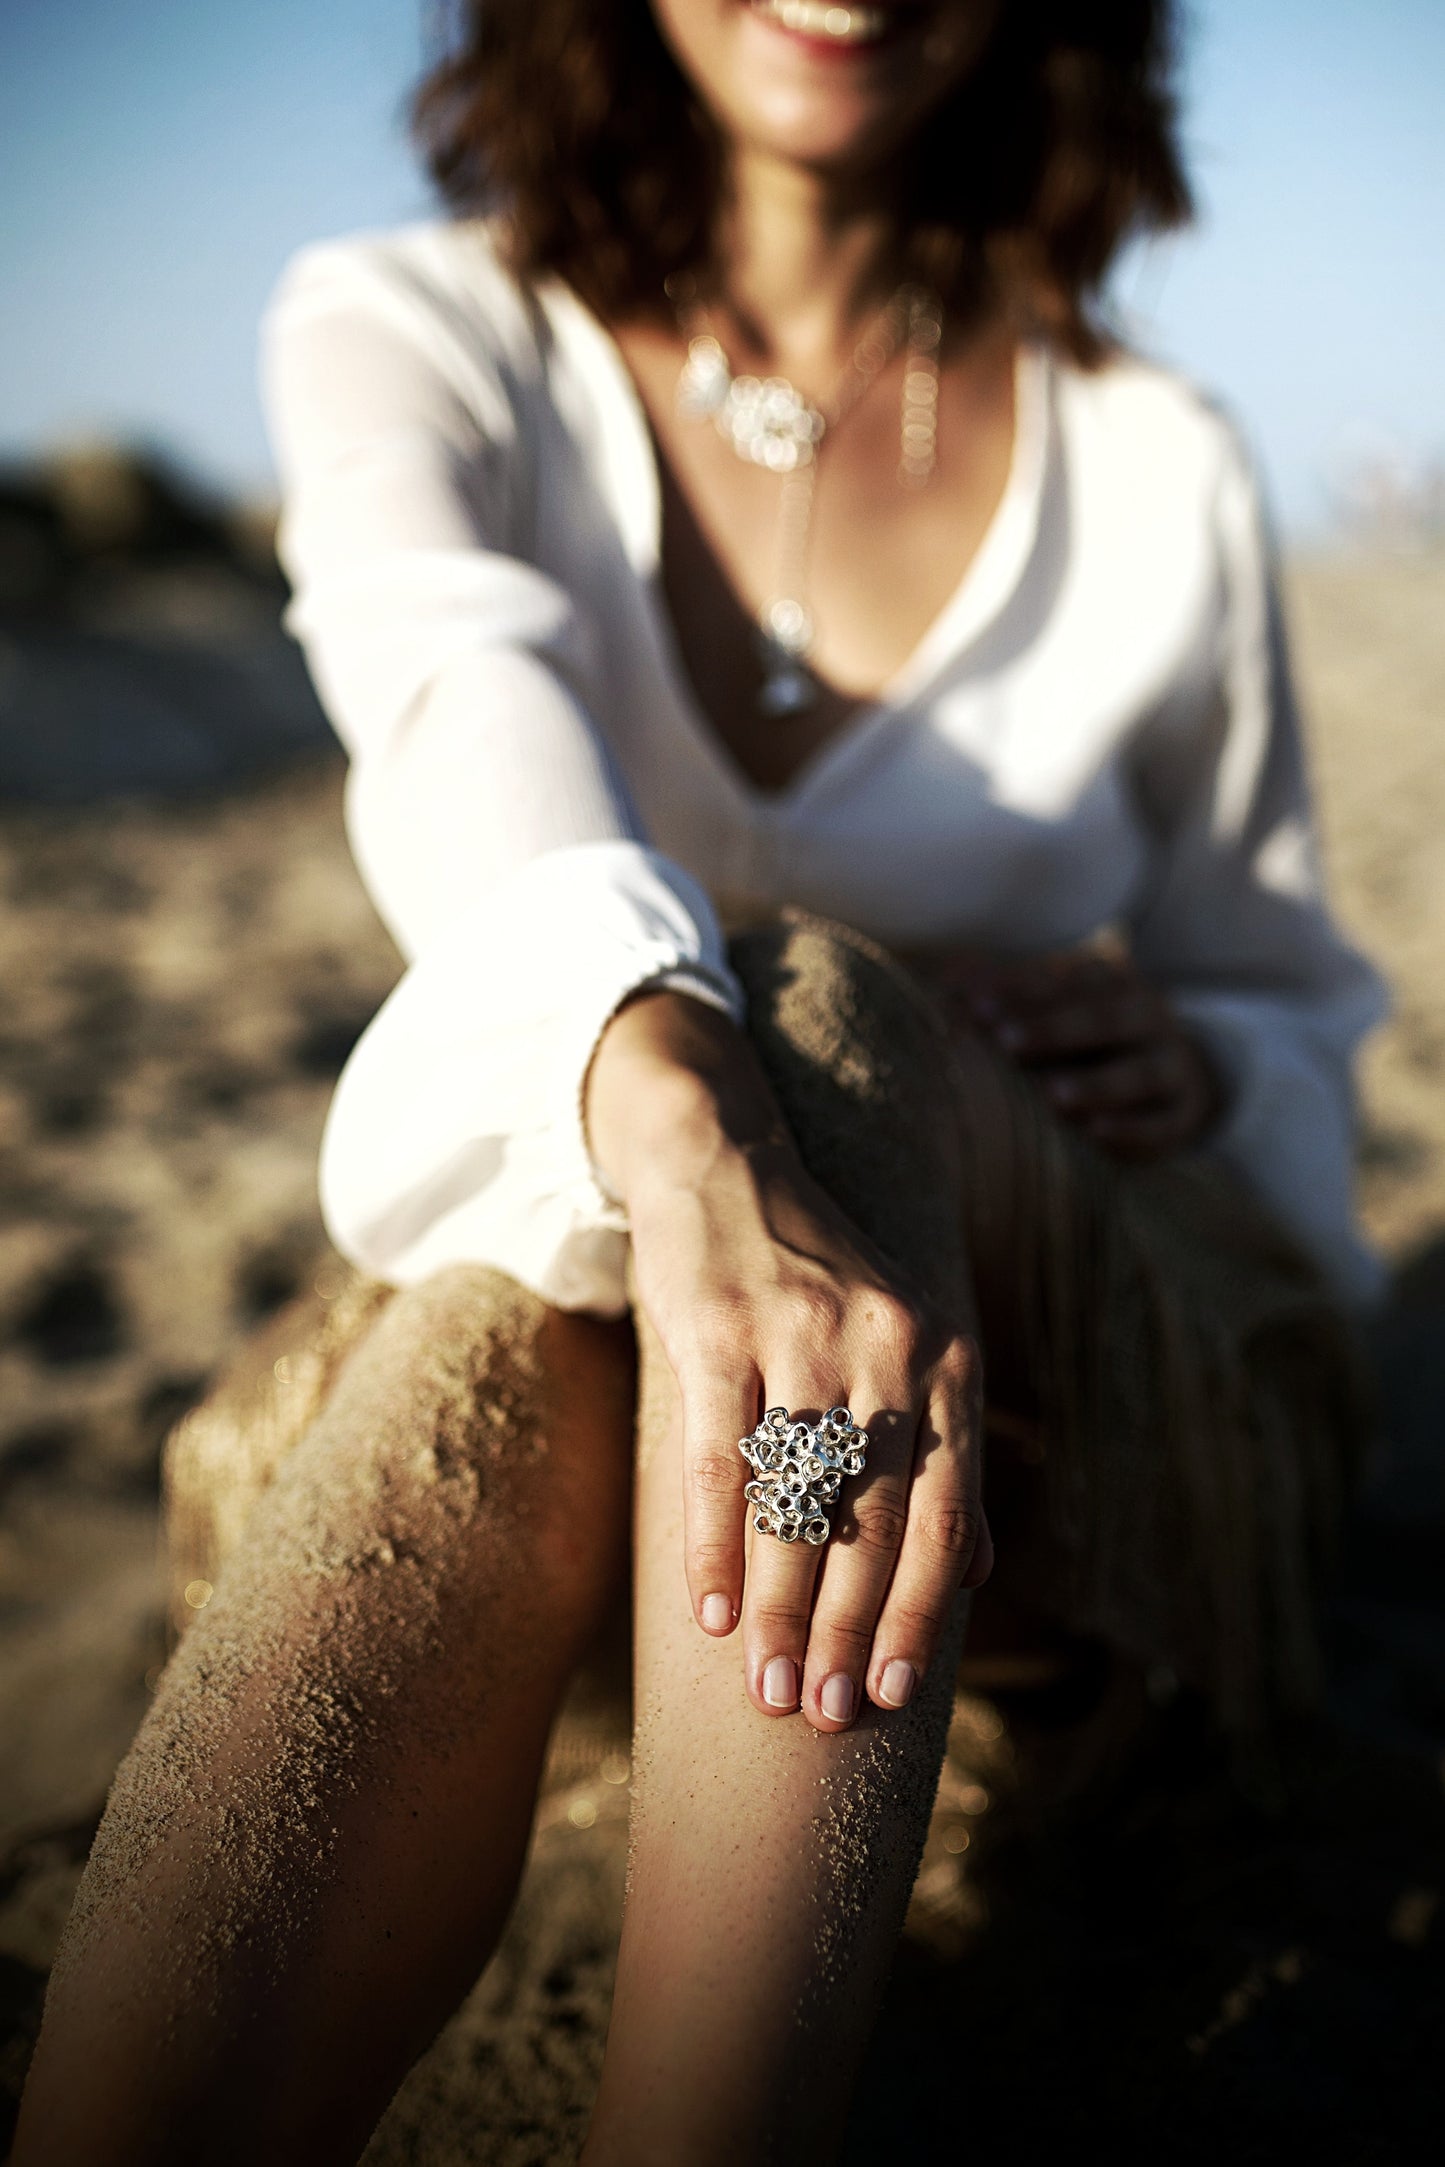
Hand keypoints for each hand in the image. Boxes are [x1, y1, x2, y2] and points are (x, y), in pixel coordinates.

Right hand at [586, 991, 992, 1733]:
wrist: (726, 1161)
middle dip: (847, 1631)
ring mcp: (800, 1335)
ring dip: (779, 1608)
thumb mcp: (905, 1347)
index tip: (898, 1697)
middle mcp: (884, 1347)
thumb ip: (945, 1453)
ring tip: (765, 1690)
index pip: (947, 1511)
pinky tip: (707, 1612)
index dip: (924, 1613)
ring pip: (796, 1501)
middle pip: (873, 1520)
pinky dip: (715, 1546)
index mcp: (944, 1358)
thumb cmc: (817, 1277)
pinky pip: (720, 1460)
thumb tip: (980, 1572)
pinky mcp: (717, 1327)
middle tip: (822, 1715)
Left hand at [932, 946, 1223, 1160]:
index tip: (973, 1004)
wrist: (1174, 1078)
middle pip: (1104, 1017)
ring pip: (1139, 1073)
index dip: (1019, 989)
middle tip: (1006, 1040)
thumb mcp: (1059, 1006)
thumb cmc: (1089, 1038)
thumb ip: (1009, 994)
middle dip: (1053, 1028)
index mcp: (1113, 980)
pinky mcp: (1181, 1116)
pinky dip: (1131, 1131)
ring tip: (1053, 1094)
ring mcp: (1171, 1066)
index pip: (1065, 979)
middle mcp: (1147, 1016)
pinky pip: (1161, 1125)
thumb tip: (945, 981)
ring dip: (1097, 1084)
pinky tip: (1096, 1133)